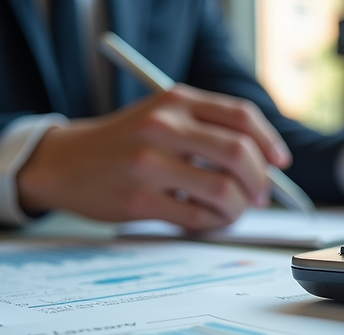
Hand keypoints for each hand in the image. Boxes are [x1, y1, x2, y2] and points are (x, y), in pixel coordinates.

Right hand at [17, 84, 291, 230]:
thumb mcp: (161, 115)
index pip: (241, 117)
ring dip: (239, 209)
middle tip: (260, 196)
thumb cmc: (123, 143)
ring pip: (224, 191)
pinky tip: (207, 221)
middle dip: (259, 182)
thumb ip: (206, 129)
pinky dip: (213, 224)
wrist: (63, 162)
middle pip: (238, 155)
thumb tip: (264, 164)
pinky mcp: (140, 200)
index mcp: (175, 100)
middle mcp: (164, 126)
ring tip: (232, 212)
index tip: (280, 163)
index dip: (269, 142)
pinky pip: (198, 218)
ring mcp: (150, 164)